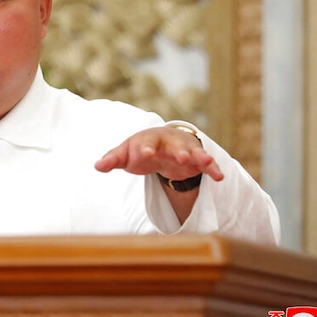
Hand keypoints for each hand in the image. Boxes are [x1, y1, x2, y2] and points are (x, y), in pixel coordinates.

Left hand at [95, 126, 223, 182]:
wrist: (162, 143)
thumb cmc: (140, 149)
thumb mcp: (126, 153)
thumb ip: (113, 159)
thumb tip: (97, 166)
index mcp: (149, 140)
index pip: (146, 143)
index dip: (145, 148)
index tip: (145, 154)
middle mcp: (168, 142)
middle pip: (174, 146)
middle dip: (179, 151)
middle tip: (183, 157)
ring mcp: (184, 150)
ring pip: (193, 152)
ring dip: (199, 156)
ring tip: (207, 162)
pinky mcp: (196, 160)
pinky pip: (205, 164)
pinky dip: (213, 168)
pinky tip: (220, 176)